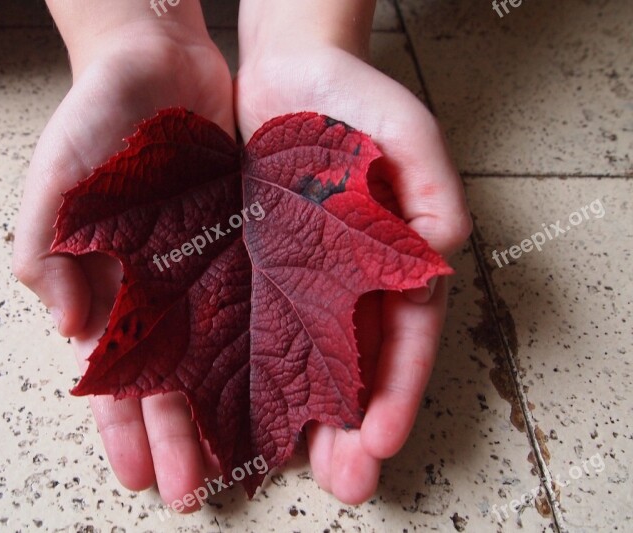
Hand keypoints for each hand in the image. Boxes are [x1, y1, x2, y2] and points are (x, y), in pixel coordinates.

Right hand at [12, 6, 233, 511]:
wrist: (154, 60)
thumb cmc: (94, 117)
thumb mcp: (54, 179)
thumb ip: (44, 249)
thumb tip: (64, 326)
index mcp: (111, 286)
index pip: (115, 375)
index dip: (125, 428)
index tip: (140, 477)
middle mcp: (162, 290)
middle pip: (169, 380)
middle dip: (177, 438)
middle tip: (193, 494)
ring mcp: (204, 270)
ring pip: (217, 356)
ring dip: (224, 408)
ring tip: (241, 460)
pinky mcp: (244, 244)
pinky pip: (257, 303)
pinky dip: (265, 345)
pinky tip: (282, 382)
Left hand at [236, 36, 471, 503]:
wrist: (285, 70)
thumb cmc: (352, 97)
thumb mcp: (407, 132)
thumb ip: (432, 189)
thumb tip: (441, 250)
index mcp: (394, 260)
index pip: (404, 336)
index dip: (397, 390)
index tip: (382, 440)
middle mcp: (348, 281)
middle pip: (358, 366)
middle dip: (355, 428)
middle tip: (347, 482)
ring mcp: (300, 280)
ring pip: (307, 361)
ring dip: (307, 418)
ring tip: (299, 469)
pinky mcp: (252, 268)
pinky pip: (253, 326)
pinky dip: (255, 370)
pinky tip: (243, 409)